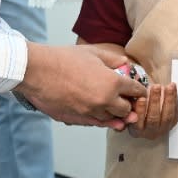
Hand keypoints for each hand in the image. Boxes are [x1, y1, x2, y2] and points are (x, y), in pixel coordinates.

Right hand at [17, 43, 147, 129]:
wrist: (37, 71)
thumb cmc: (64, 59)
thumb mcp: (93, 53)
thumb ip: (114, 59)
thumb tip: (126, 64)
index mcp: (112, 82)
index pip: (136, 91)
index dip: (139, 90)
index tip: (137, 90)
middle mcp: (104, 101)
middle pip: (126, 110)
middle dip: (128, 105)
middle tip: (126, 100)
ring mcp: (90, 112)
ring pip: (111, 120)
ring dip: (114, 115)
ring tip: (114, 109)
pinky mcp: (77, 120)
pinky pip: (95, 124)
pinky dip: (100, 120)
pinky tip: (101, 115)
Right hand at [127, 81, 177, 139]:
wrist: (147, 114)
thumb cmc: (136, 109)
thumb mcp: (129, 108)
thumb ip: (129, 104)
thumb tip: (130, 94)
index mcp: (137, 130)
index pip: (138, 123)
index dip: (140, 110)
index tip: (142, 98)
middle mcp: (150, 132)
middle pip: (154, 118)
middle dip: (155, 101)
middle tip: (156, 87)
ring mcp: (163, 129)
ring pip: (167, 116)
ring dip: (169, 99)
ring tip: (169, 86)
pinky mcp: (173, 123)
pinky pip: (175, 111)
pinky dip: (175, 98)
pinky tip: (173, 87)